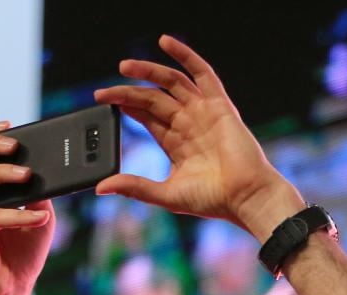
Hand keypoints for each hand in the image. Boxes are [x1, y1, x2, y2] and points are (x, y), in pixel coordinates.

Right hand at [0, 122, 53, 294]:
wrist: (11, 293)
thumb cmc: (21, 256)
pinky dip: (17, 215)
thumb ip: (38, 192)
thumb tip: (48, 168)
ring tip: (27, 175)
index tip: (13, 124)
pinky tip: (39, 217)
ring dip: (1, 172)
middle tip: (14, 143)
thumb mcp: (39, 215)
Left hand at [93, 35, 300, 239]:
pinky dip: (185, 55)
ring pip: (171, 83)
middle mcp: (189, 124)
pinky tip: (165, 42)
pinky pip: (202, 73)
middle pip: (153, 99)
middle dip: (127, 93)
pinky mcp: (219, 105)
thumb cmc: (212, 199)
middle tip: (102, 92)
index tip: (104, 103)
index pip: (147, 118)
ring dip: (148, 71)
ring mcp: (203, 112)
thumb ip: (134, 187)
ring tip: (124, 66)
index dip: (126, 108)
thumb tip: (101, 187)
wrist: (244, 197)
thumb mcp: (165, 194)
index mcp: (177, 143)